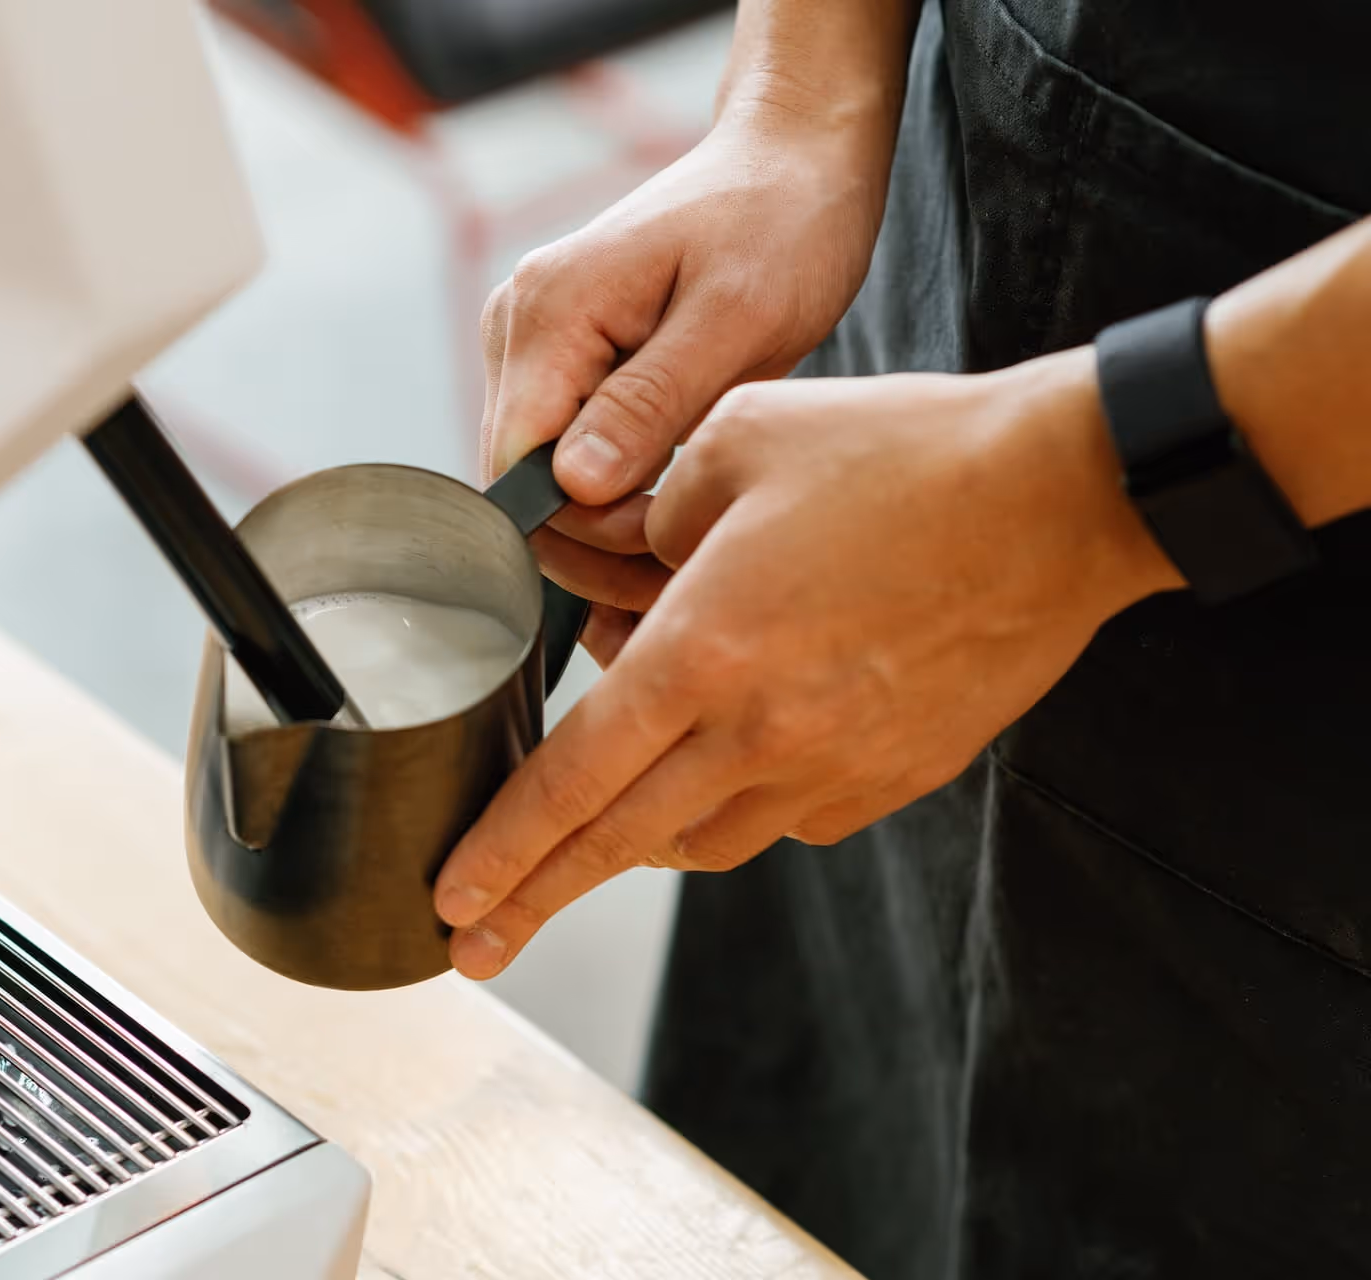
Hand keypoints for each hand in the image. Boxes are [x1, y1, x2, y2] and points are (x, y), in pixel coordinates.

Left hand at [438, 351, 1183, 977]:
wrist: (1062, 499)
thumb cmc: (903, 456)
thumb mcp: (739, 440)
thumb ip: (654, 514)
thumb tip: (627, 568)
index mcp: (706, 654)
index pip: (573, 780)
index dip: (502, 849)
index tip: (454, 899)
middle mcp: (762, 733)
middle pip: (621, 843)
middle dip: (535, 900)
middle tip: (477, 946)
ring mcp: (833, 769)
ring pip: (703, 839)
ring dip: (638, 845)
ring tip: (591, 846)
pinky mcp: (891, 779)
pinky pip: (785, 819)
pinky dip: (736, 806)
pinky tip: (728, 769)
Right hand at [479, 99, 892, 626]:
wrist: (788, 159)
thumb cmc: (781, 224)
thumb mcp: (738, 319)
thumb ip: (651, 403)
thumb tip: (574, 487)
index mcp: (550, 310)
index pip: (519, 469)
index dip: (587, 526)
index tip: (676, 533)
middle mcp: (516, 326)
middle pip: (520, 484)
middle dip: (598, 537)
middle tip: (693, 550)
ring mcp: (528, 343)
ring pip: (539, 481)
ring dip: (608, 523)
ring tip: (693, 528)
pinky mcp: (556, 361)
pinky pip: (561, 455)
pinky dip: (613, 493)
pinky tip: (675, 496)